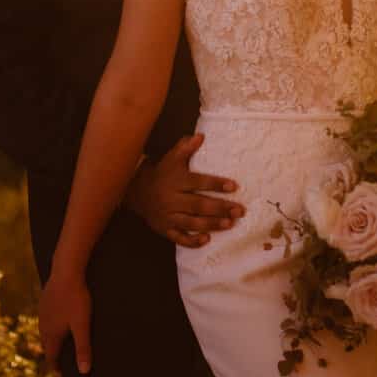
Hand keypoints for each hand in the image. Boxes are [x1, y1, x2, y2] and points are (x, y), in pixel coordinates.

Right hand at [39, 264, 92, 374]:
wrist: (66, 270)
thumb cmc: (76, 299)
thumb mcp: (82, 325)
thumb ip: (83, 348)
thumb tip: (84, 371)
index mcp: (51, 334)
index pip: (51, 356)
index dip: (57, 366)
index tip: (63, 374)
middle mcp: (43, 325)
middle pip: (47, 344)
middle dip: (55, 353)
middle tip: (64, 360)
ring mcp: (42, 311)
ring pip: (46, 330)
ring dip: (53, 338)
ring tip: (63, 341)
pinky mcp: (45, 299)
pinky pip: (47, 317)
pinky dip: (53, 324)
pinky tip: (60, 319)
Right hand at [124, 133, 243, 247]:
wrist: (137, 192)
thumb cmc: (162, 173)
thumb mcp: (171, 158)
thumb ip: (185, 148)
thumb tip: (201, 136)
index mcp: (176, 181)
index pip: (198, 182)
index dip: (216, 184)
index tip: (234, 186)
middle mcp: (172, 199)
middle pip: (198, 205)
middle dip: (220, 208)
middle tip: (240, 210)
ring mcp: (168, 216)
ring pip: (192, 223)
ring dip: (212, 224)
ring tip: (230, 224)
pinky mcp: (165, 229)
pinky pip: (179, 238)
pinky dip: (192, 241)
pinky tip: (207, 239)